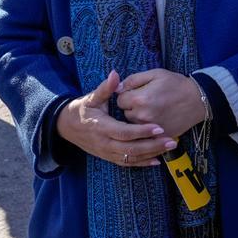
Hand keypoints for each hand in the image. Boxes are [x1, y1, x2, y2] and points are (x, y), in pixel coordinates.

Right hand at [56, 71, 176, 166]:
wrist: (65, 127)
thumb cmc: (82, 109)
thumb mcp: (91, 98)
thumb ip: (105, 88)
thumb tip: (115, 74)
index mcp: (101, 127)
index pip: (123, 132)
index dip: (141, 132)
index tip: (159, 128)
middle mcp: (104, 143)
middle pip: (131, 149)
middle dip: (153, 145)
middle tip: (172, 141)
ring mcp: (106, 152)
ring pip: (131, 157)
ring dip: (151, 154)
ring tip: (170, 147)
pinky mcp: (108, 157)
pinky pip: (126, 163)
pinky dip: (142, 163)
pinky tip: (157, 160)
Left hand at [117, 68, 206, 139]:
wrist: (199, 100)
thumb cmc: (177, 84)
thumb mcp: (156, 74)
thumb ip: (133, 79)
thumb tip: (117, 88)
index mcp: (139, 99)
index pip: (120, 99)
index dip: (128, 94)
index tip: (139, 92)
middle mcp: (141, 116)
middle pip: (125, 113)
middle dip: (132, 107)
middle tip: (148, 101)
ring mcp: (149, 129)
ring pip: (133, 125)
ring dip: (139, 119)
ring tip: (154, 110)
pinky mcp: (157, 137)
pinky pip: (145, 134)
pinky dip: (148, 129)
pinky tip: (157, 120)